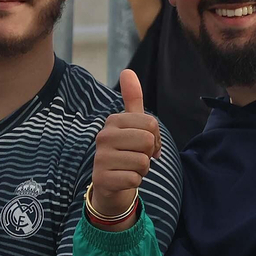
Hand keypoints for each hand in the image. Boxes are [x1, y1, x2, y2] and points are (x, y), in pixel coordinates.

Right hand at [90, 69, 159, 223]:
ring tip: (129, 167)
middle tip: (137, 157)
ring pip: (142, 161)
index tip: (144, 144)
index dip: (155, 138)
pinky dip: (135, 182)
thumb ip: (132, 99)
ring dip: (142, 169)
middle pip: (147, 141)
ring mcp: (100, 157)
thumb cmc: (126, 151)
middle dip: (149, 154)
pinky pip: (134, 179)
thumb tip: (127, 71)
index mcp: (113, 120)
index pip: (151, 124)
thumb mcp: (132, 125)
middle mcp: (103, 136)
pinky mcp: (101, 178)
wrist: (111, 184)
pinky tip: (124, 179)